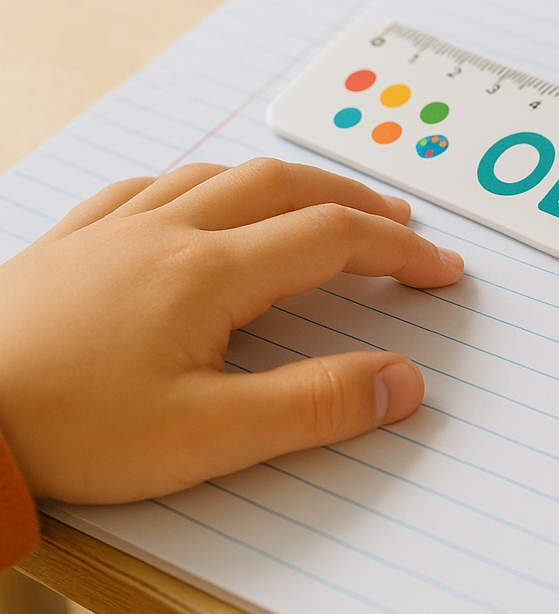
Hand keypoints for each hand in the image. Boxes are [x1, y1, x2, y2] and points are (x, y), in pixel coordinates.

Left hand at [0, 158, 462, 503]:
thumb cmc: (63, 428)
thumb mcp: (206, 437)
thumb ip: (315, 405)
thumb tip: (402, 382)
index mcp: (208, 272)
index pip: (333, 240)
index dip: (400, 250)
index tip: (440, 269)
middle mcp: (165, 233)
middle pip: (284, 187)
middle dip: (354, 200)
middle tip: (397, 223)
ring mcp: (110, 232)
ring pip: (217, 176)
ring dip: (283, 183)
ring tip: (315, 202)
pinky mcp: (65, 246)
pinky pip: (145, 188)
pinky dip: (197, 185)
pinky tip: (194, 201)